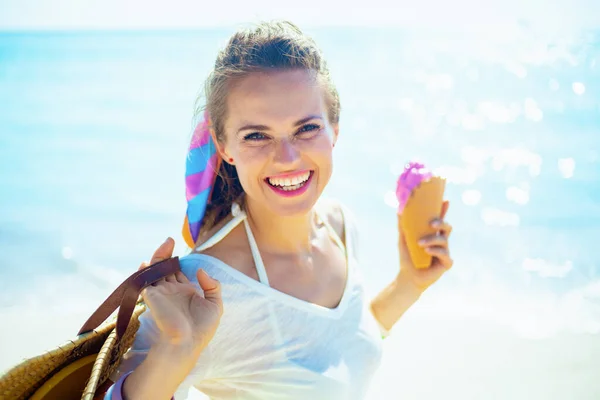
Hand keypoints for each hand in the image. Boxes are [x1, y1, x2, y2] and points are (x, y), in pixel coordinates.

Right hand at [139, 238, 222, 354]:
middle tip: (170, 240)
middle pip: (165, 268)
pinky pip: (145, 280)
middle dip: (166, 254)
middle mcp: (171, 291)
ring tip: (166, 243)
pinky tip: (147, 262)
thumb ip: (212, 286)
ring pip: (155, 270)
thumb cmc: (201, 329)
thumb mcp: (215, 305)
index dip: (177, 262)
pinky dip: (144, 270)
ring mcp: (161, 293)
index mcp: (185, 292)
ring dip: (158, 256)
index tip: (180, 250)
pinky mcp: (152, 296)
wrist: (187, 343)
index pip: (178, 272)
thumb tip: (201, 271)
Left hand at [398, 200, 452, 292]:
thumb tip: (398, 211)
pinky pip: (444, 254)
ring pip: (444, 240)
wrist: (408, 277)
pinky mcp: (447, 263)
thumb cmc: (408, 258)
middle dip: (441, 222)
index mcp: (433, 235)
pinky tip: (427, 251)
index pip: (439, 220)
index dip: (443, 211)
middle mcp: (441, 242)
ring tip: (419, 244)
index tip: (445, 201)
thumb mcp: (403, 240)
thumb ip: (403, 226)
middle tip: (431, 223)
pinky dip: (435, 251)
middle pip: (447, 227)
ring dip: (432, 240)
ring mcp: (445, 252)